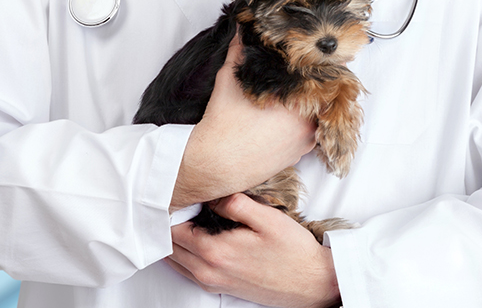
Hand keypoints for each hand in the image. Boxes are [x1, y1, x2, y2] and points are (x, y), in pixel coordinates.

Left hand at [166, 193, 340, 307]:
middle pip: (169, 245)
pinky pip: (187, 270)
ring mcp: (212, 282)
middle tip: (180, 202)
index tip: (179, 193)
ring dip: (174, 239)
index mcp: (214, 251)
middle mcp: (208, 271)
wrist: (312, 283)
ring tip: (187, 217)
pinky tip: (198, 236)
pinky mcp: (219, 287)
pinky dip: (183, 253)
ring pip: (175, 259)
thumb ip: (234, 203)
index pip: (172, 229)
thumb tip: (210, 196)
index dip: (171, 209)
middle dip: (169, 223)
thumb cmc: (293, 251)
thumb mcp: (267, 218)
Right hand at [171, 32, 316, 209]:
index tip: (310, 57)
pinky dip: (300, 125)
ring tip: (289, 97)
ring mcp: (304, 142)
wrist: (214, 164)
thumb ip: (239, 52)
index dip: (315, 64)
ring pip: (316, 117)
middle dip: (311, 86)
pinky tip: (283, 119)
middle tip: (299, 76)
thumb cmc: (222, 124)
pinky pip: (308, 135)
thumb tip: (241, 30)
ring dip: (308, 107)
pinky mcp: (297, 156)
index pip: (320, 76)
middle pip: (321, 97)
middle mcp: (307, 123)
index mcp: (297, 102)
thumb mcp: (229, 80)